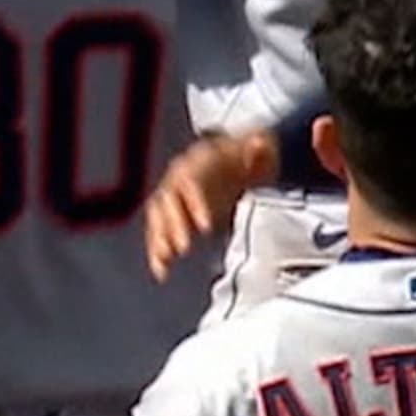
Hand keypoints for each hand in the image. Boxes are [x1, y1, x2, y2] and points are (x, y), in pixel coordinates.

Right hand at [144, 131, 277, 281]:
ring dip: (159, 240)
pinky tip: (160, 271)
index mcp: (197, 162)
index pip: (191, 182)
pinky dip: (156, 251)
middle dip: (174, 226)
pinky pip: (157, 231)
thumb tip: (259, 144)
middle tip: (183, 248)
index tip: (206, 228)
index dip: (196, 204)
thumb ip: (257, 150)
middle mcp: (177, 177)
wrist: (233, 160)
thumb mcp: (257, 150)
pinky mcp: (169, 214)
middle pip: (169, 201)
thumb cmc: (245, 158)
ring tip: (164, 264)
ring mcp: (171, 195)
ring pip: (157, 218)